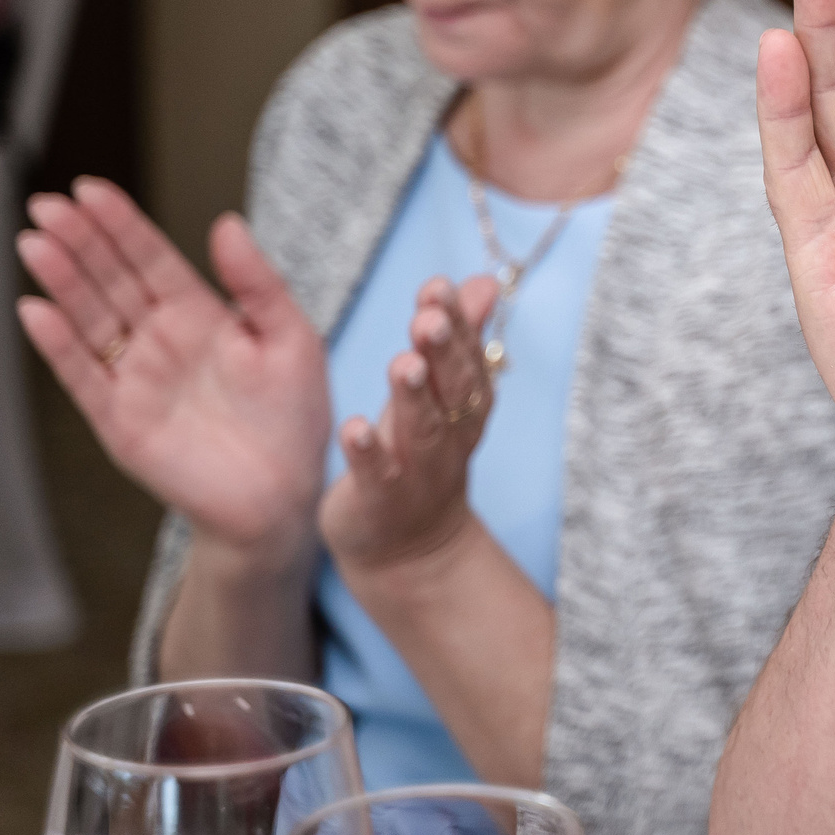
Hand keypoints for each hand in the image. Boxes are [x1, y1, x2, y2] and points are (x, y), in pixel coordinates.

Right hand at [17, 180, 329, 568]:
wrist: (283, 496)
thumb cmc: (294, 416)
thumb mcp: (290, 337)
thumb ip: (257, 283)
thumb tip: (225, 221)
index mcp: (201, 315)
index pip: (152, 259)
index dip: (121, 225)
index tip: (89, 189)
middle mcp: (161, 341)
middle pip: (112, 281)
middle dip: (80, 242)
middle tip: (47, 205)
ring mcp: (136, 378)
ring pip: (90, 319)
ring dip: (62, 282)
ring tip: (35, 244)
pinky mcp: (120, 421)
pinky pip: (83, 376)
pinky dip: (58, 345)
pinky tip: (36, 310)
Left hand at [321, 275, 499, 575]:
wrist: (413, 552)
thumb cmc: (421, 457)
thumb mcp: (442, 397)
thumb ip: (459, 339)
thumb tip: (482, 282)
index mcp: (464, 405)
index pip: (466, 357)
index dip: (456, 324)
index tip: (439, 287)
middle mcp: (449, 435)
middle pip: (452, 390)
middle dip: (442, 352)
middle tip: (427, 317)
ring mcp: (418, 471)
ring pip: (422, 430)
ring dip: (414, 397)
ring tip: (402, 361)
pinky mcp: (381, 501)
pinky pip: (378, 477)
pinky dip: (368, 454)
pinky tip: (353, 428)